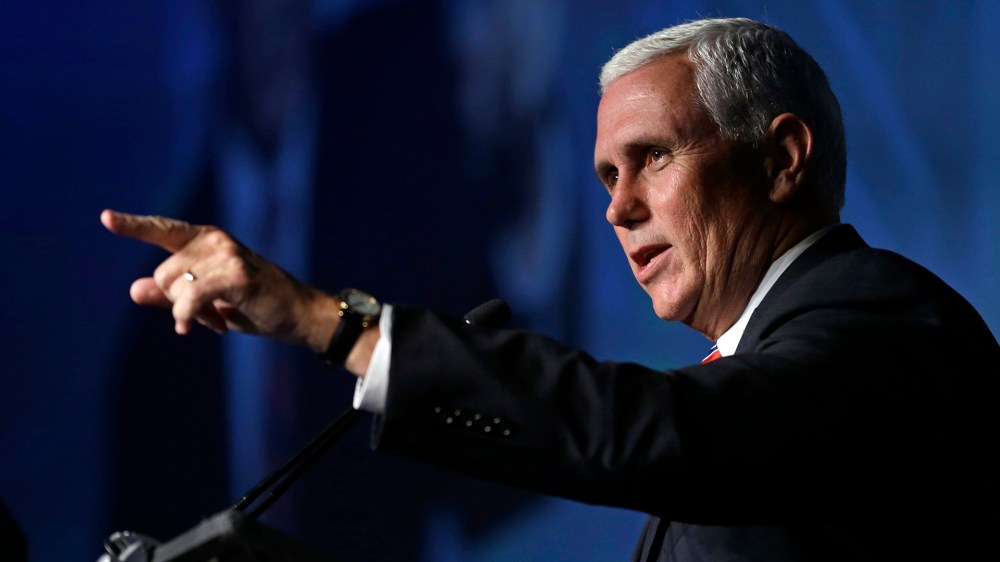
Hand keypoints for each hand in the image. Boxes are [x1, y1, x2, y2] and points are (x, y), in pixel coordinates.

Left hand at [100, 209, 336, 348]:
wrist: (299, 315)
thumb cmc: (255, 305)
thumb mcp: (209, 300)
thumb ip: (172, 295)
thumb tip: (134, 289)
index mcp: (207, 240)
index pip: (164, 230)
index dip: (133, 226)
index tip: (105, 218)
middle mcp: (215, 240)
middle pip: (163, 275)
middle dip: (178, 302)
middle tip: (210, 315)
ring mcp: (226, 254)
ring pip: (176, 289)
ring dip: (191, 313)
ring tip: (220, 318)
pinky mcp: (236, 275)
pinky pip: (190, 298)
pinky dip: (190, 316)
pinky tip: (214, 326)